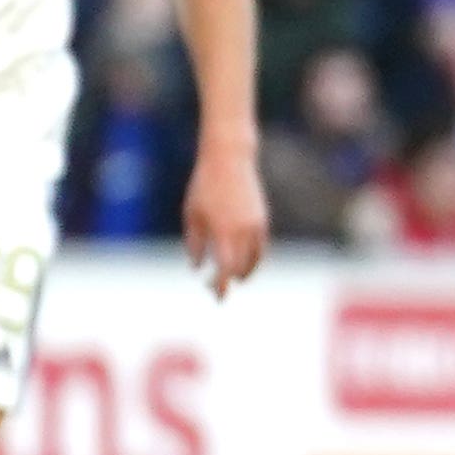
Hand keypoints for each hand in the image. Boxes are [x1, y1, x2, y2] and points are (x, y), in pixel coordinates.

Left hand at [181, 135, 268, 292]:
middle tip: (216, 289)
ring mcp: (255, 226)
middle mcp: (242, 231)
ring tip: (232, 278)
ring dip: (243, 272)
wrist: (229, 159)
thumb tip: (198, 268)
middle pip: (239, 269)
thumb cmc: (204, 186)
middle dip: (228, 281)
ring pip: (254, 261)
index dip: (220, 286)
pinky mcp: (262, 220)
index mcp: (222, 231)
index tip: (216, 296)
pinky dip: (253, 259)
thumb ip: (195, 244)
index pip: (224, 269)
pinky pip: (261, 248)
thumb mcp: (192, 214)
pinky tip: (242, 261)